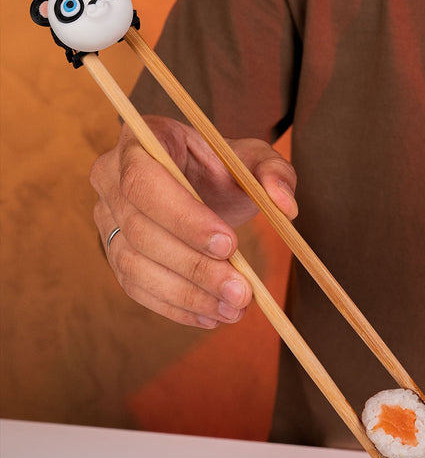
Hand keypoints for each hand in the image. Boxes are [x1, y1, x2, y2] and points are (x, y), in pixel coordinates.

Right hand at [90, 115, 297, 328]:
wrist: (199, 185)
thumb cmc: (222, 167)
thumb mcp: (253, 159)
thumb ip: (274, 173)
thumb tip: (286, 206)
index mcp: (140, 141)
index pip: (144, 181)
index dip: (182, 216)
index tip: (229, 244)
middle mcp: (110, 179)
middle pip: (140, 230)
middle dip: (194, 266)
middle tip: (241, 291)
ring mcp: (106, 219)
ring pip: (134, 266)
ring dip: (187, 295)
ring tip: (234, 308)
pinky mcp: (114, 253)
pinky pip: (136, 287)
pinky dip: (175, 307)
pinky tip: (212, 316)